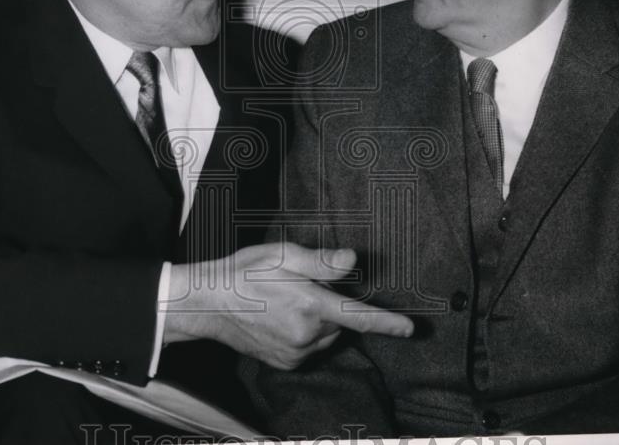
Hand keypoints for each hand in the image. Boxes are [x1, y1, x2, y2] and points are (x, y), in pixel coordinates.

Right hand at [163, 242, 413, 368]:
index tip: (411, 329)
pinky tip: (280, 318)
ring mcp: (295, 354)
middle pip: (340, 322)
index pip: (359, 317)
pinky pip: (309, 348)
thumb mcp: (284, 255)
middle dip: (331, 306)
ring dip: (318, 321)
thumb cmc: (245, 272)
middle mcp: (307, 336)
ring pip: (325, 336)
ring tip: (285, 302)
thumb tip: (353, 260)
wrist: (208, 304)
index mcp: (311, 306)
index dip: (388, 323)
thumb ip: (323, 261)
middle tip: (302, 287)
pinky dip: (304, 334)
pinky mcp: (285, 363)